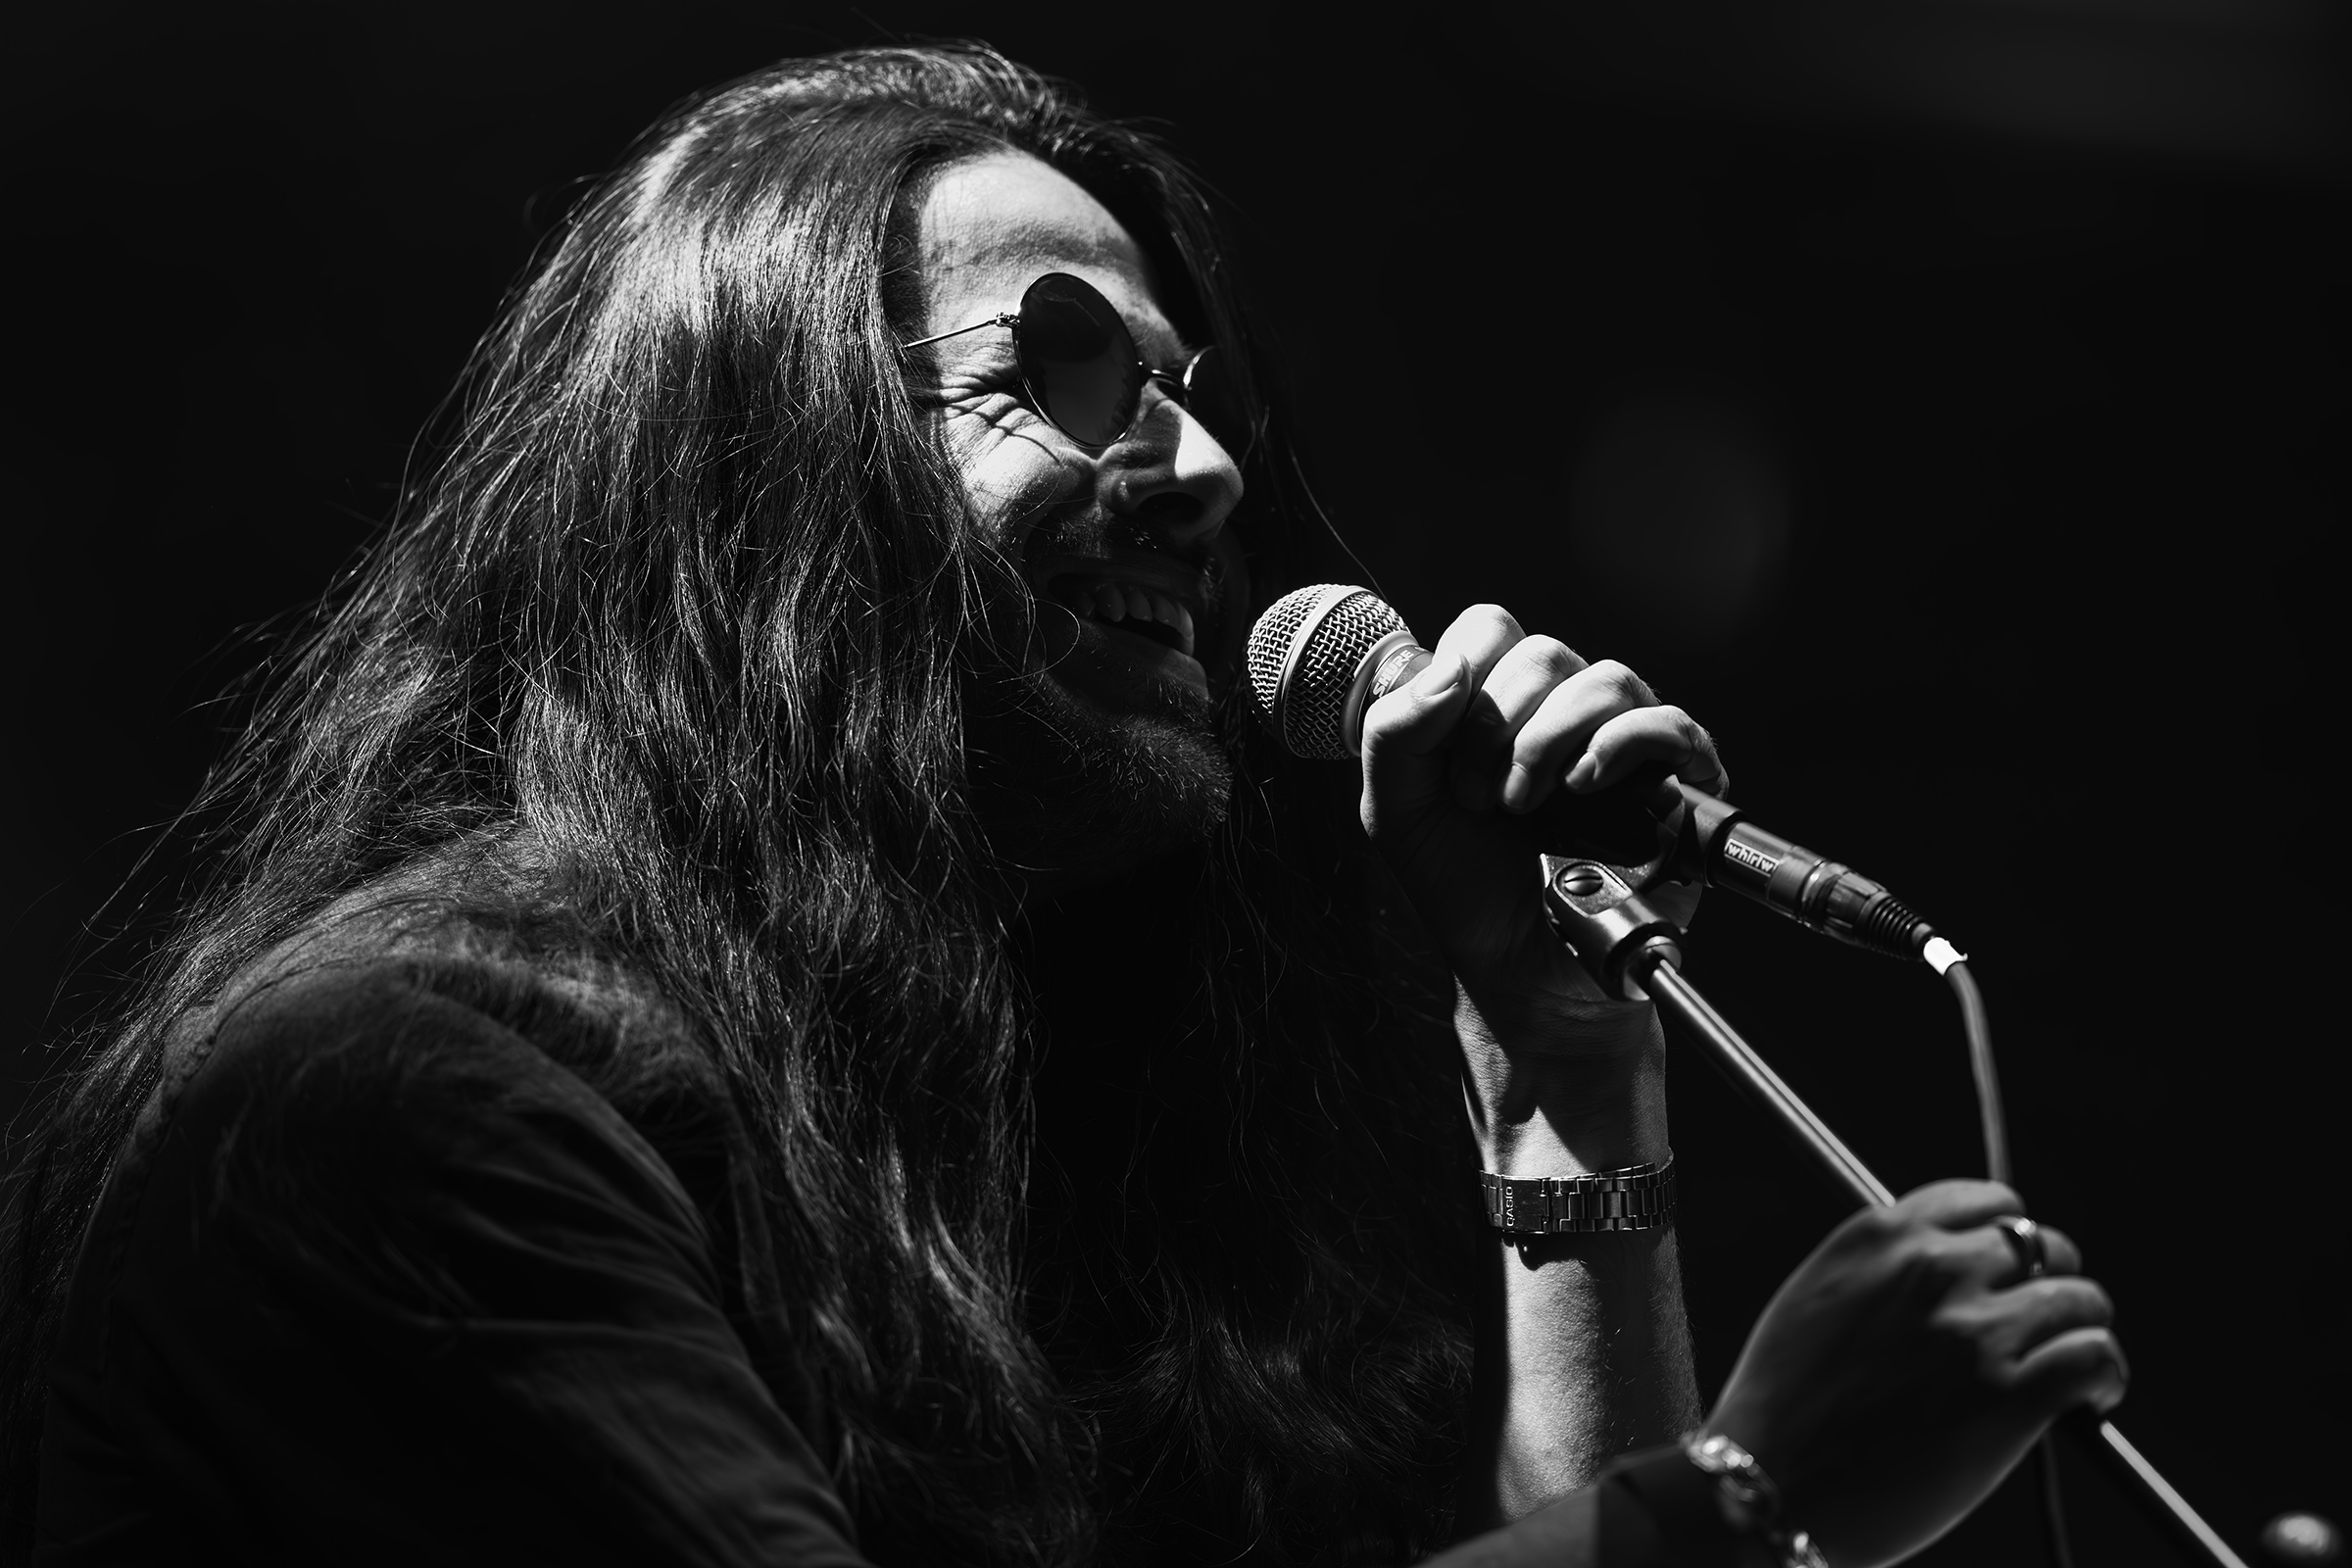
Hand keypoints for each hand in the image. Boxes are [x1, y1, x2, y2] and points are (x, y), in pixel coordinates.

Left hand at [1357, 604, 1724, 1048]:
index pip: (1489, 627)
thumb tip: (1455, 667)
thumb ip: (1393, 732)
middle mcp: (1563, 710)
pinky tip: (1584, 788)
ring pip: (1605, 678)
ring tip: (1528, 810)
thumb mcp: (1395, 810)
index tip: (1448, 763)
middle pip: (1543, 652)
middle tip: (1483, 802)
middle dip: (1497, 729)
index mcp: (1497, 702)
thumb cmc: (1463, 888)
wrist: (1518, 969)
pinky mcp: (1677, 783)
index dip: (1463, 682)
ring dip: (1549, 743)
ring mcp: (1622, 743)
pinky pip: (1668, 724)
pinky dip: (1620, 746)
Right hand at [1705, 1181, 2128, 1567]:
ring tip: (2075, 1365)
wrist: (1771, 1486)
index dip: (2009, 1235)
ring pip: (2079, 1298)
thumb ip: (1880, 1272)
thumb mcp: (1815, 1302)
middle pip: (2040, 1244)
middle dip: (2049, 1281)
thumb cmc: (1782, 1407)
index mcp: (1879, 1237)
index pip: (1984, 1200)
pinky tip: (2091, 1398)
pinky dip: (2104, 1375)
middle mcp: (1932, 1270)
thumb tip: (1947, 1273)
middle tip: (2042, 1324)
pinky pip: (2093, 1357)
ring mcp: (1974, 1331)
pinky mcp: (2010, 1396)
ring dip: (2082, 1329)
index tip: (2014, 1267)